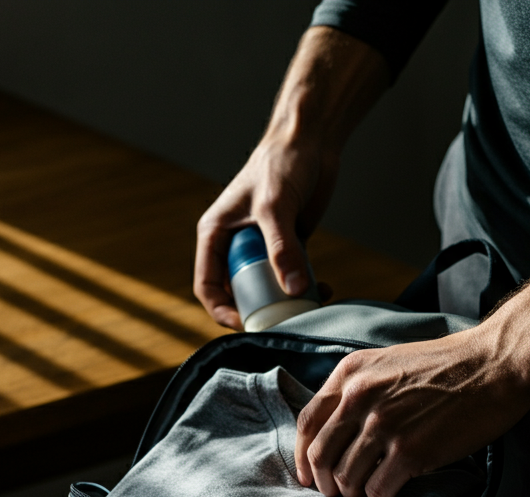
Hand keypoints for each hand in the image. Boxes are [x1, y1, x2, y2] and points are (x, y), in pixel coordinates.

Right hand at [195, 138, 337, 329]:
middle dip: (258, 310)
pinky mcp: (285, 246)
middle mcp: (233, 244)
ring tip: (306, 307)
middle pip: (238, 292)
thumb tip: (293, 290)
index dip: (221, 310)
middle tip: (281, 321)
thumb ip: (282, 250)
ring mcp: (260, 247)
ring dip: (285, 302)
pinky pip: (289, 277)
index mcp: (215, 234)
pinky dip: (303, 288)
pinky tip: (322, 290)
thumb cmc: (281, 164)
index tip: (245, 324)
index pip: (207, 284)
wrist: (310, 140)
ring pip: (266, 288)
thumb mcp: (276, 208)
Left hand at [294, 329, 529, 496]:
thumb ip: (357, 389)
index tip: (310, 475)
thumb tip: (335, 430)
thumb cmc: (447, 365)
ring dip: (353, 495)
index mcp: (350, 374)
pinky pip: (377, 491)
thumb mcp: (387, 363)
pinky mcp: (410, 451)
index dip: (302, 456)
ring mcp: (383, 426)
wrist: (495, 364)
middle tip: (338, 494)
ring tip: (368, 496)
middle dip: (326, 483)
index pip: (306, 422)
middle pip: (321, 455)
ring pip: (345, 479)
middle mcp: (359, 398)